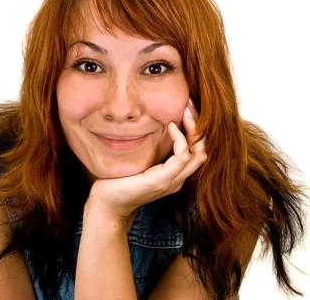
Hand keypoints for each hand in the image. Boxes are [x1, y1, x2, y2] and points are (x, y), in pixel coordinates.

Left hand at [85, 99, 205, 225]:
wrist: (107, 204)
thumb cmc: (118, 181)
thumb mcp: (139, 162)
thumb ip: (150, 150)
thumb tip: (150, 125)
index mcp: (174, 175)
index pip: (196, 151)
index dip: (195, 130)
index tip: (187, 110)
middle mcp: (177, 179)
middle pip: (202, 151)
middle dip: (199, 126)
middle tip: (189, 106)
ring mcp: (172, 181)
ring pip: (198, 154)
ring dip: (194, 130)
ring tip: (184, 113)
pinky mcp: (162, 180)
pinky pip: (182, 156)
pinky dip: (180, 139)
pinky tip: (170, 127)